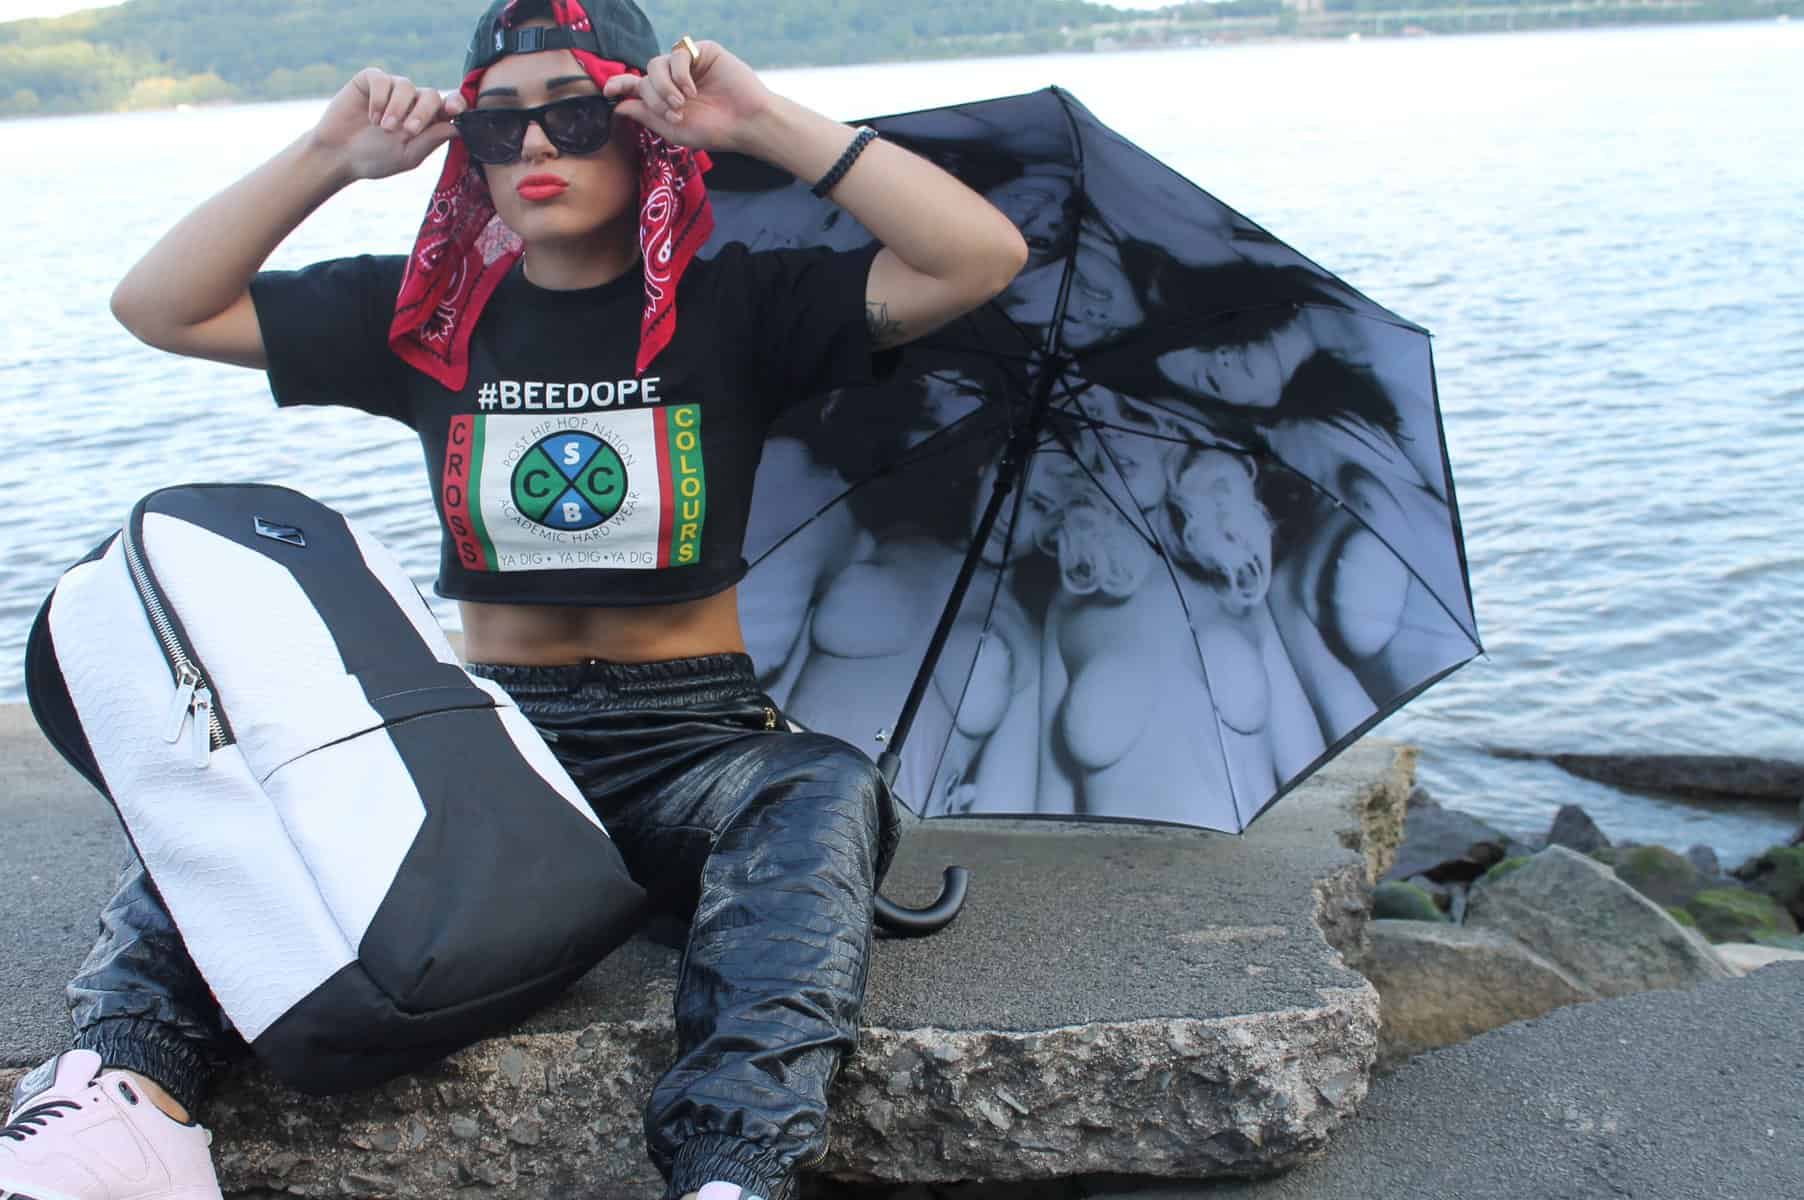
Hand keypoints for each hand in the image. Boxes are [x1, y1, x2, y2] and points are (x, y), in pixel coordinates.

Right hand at [311, 68, 465, 181]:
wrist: (339, 155)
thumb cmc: (375, 158)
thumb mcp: (408, 155)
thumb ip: (431, 140)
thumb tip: (458, 127)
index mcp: (427, 120)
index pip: (450, 105)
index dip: (457, 103)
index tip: (454, 110)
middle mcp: (413, 101)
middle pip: (431, 95)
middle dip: (423, 112)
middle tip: (409, 130)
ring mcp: (392, 89)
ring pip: (407, 86)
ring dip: (397, 108)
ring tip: (384, 128)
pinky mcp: (371, 80)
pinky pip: (383, 79)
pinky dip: (379, 99)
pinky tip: (371, 117)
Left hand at [601, 40, 772, 153]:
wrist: (746, 122)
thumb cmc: (714, 131)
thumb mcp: (673, 130)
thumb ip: (645, 116)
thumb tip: (618, 107)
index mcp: (666, 97)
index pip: (636, 85)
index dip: (619, 85)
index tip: (607, 92)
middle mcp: (674, 79)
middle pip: (645, 77)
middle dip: (653, 96)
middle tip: (674, 112)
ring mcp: (687, 64)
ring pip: (656, 64)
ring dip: (664, 86)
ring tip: (681, 103)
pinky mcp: (701, 52)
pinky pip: (676, 54)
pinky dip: (679, 74)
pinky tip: (692, 90)